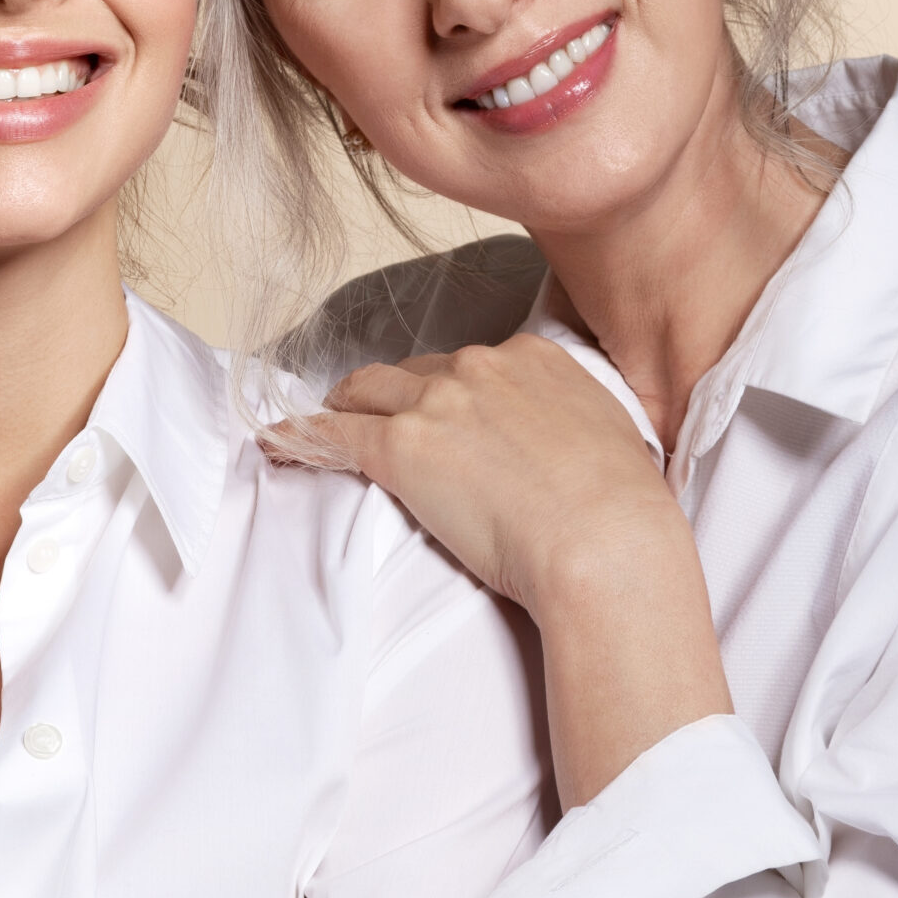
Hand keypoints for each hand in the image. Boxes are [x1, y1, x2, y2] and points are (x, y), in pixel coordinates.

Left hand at [293, 335, 681, 620]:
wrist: (605, 539)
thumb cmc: (622, 509)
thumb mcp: (610, 435)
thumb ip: (574, 422)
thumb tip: (565, 446)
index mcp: (533, 357)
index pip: (472, 367)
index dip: (450, 393)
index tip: (445, 416)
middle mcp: (480, 367)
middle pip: (417, 372)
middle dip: (396, 394)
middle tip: (379, 418)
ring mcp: (436, 404)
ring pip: (368, 390)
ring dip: (346, 405)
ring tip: (327, 423)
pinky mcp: (401, 447)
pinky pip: (333, 433)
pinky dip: (301, 435)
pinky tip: (276, 442)